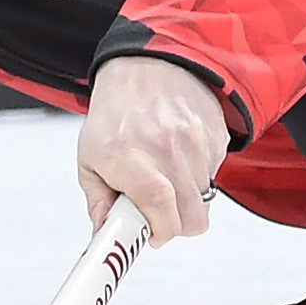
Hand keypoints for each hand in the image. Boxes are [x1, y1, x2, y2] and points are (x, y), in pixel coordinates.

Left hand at [77, 55, 227, 244]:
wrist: (149, 66)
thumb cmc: (116, 115)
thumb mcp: (90, 155)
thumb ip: (98, 200)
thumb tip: (106, 234)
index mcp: (126, 153)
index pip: (157, 202)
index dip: (160, 231)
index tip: (151, 237)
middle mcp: (164, 145)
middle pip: (190, 216)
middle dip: (175, 226)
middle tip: (158, 216)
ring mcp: (194, 140)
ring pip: (204, 201)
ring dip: (186, 201)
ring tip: (166, 176)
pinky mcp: (215, 136)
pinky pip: (213, 177)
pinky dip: (198, 178)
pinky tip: (180, 157)